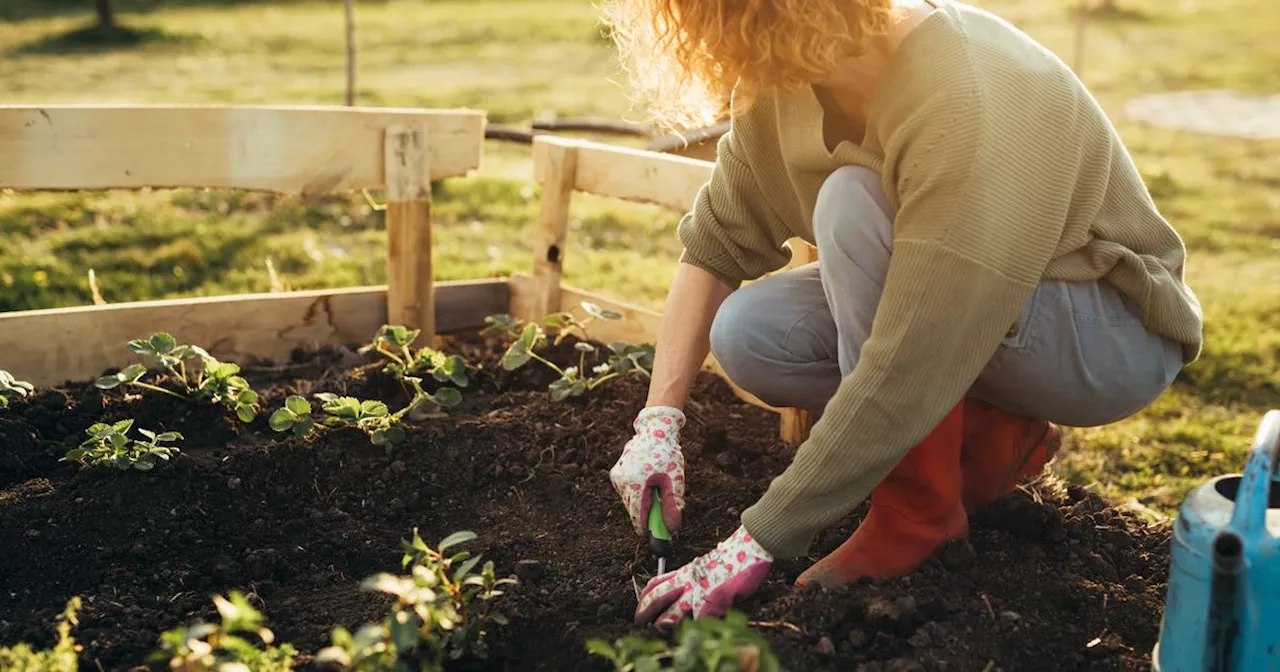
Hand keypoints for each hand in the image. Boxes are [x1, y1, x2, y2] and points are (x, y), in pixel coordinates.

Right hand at [610, 406, 686, 535]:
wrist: (655, 431)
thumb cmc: (667, 456)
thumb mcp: (675, 481)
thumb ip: (672, 506)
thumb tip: (672, 529)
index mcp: (636, 484)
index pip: (637, 516)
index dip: (645, 528)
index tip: (652, 535)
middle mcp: (622, 481)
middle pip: (632, 510)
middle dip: (644, 514)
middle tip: (658, 514)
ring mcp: (617, 477)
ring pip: (628, 501)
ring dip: (640, 502)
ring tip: (654, 489)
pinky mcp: (615, 473)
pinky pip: (625, 491)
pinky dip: (635, 492)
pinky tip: (646, 481)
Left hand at [634, 526, 772, 626]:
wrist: (748, 547)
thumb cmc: (732, 557)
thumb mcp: (706, 565)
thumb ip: (696, 576)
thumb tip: (691, 591)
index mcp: (686, 572)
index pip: (658, 582)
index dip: (645, 595)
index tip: (640, 604)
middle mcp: (688, 581)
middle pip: (657, 597)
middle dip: (644, 610)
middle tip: (638, 621)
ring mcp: (699, 592)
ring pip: (673, 613)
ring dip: (663, 624)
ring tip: (658, 630)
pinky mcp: (713, 601)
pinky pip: (700, 620)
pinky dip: (697, 628)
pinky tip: (696, 632)